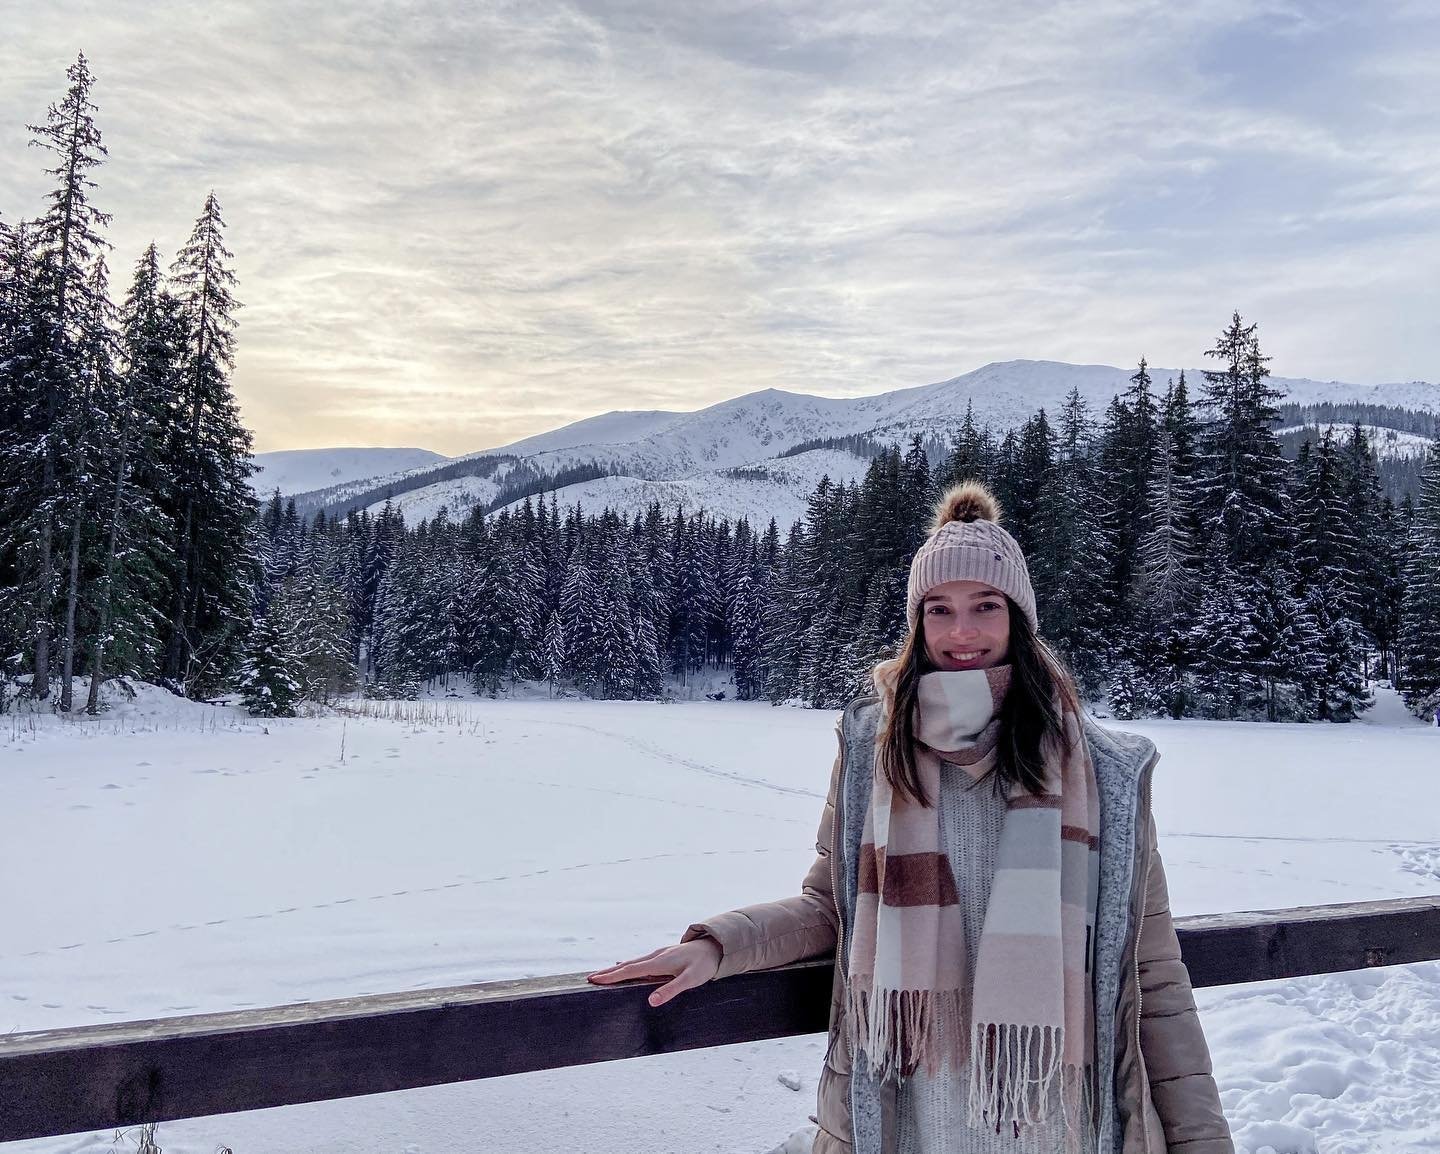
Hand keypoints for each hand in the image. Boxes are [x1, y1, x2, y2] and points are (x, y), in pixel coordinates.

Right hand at [587, 938, 721, 1006]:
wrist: (715, 946)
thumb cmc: (703, 965)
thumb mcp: (690, 980)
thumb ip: (670, 990)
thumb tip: (650, 1001)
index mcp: (658, 963)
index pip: (629, 970)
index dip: (611, 976)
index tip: (594, 979)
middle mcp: (655, 957)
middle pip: (626, 965)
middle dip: (608, 972)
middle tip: (590, 978)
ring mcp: (658, 955)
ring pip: (632, 962)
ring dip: (616, 969)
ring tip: (602, 975)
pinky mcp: (663, 956)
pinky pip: (640, 962)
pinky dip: (628, 966)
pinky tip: (624, 966)